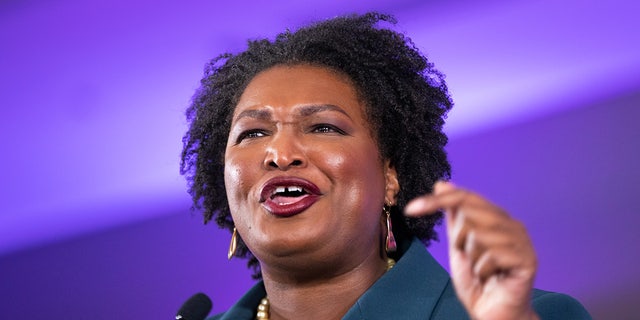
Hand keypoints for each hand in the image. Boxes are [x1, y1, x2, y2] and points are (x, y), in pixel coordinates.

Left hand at [405, 181, 538, 319]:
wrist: (493, 314)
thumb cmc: (478, 282)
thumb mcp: (458, 246)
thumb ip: (453, 217)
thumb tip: (442, 184)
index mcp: (496, 218)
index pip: (464, 197)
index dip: (436, 201)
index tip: (410, 209)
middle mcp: (512, 224)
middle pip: (469, 214)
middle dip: (459, 240)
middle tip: (470, 259)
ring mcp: (521, 241)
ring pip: (478, 235)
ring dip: (472, 259)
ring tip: (483, 270)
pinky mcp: (527, 259)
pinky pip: (490, 255)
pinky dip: (482, 271)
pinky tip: (491, 278)